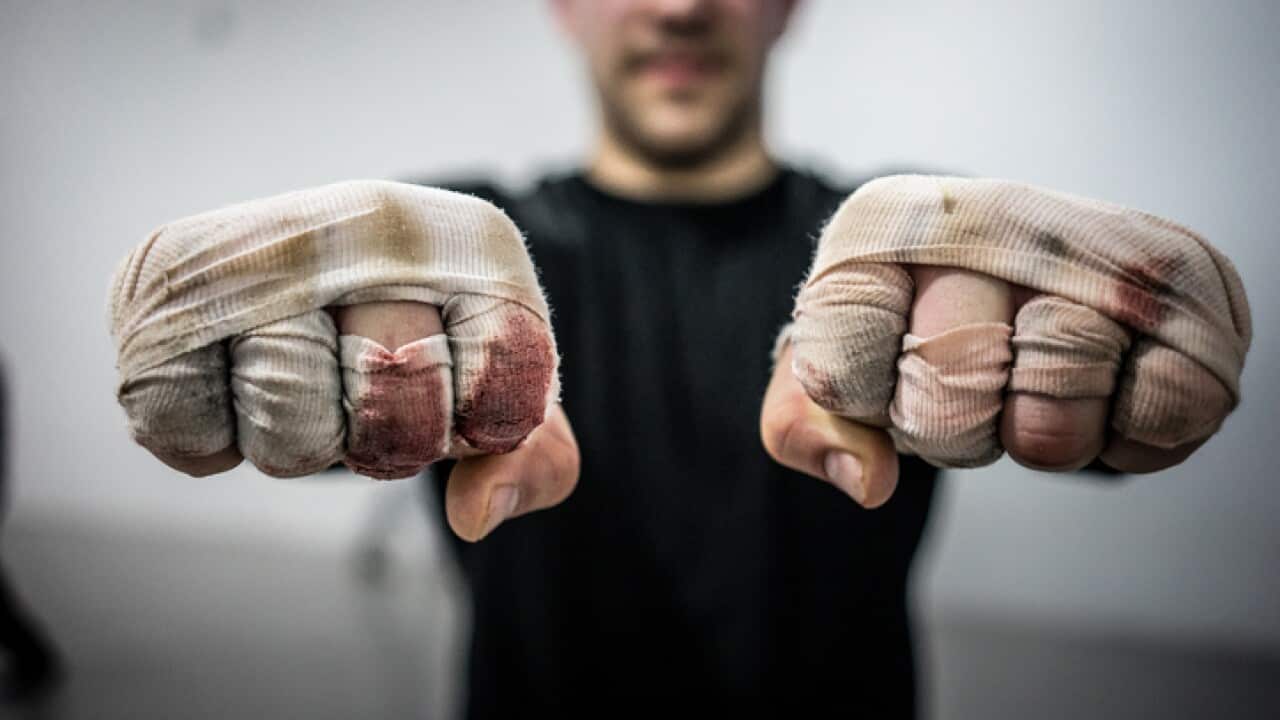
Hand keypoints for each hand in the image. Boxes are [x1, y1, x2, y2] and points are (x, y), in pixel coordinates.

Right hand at [109, 181, 579, 539]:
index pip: (501, 384)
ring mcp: (270, 243)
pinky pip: (188, 425)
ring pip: (291, 419)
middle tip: (372, 395)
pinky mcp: (166, 278)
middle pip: (396, 402)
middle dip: (389, 435)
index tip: (462, 399)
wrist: (323, 272)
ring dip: (300, 439)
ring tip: (304, 387)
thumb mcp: (504, 395)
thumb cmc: (429, 344)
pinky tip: (235, 389)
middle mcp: (372, 222)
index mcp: (474, 243)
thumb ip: (535, 460)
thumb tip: (473, 515)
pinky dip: (214, 440)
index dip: (478, 425)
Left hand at [761, 176, 1250, 505]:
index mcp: (883, 230)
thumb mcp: (833, 363)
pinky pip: (1168, 402)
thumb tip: (868, 482)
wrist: (1011, 263)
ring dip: (1047, 429)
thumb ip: (804, 423)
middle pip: (950, 392)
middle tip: (975, 386)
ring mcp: (1086, 247)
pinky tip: (1108, 396)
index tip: (886, 375)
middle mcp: (987, 222)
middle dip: (956, 425)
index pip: (846, 364)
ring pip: (1058, 402)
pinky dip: (1136, 432)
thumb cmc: (912, 322)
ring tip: (1041, 387)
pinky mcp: (1183, 285)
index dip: (870, 402)